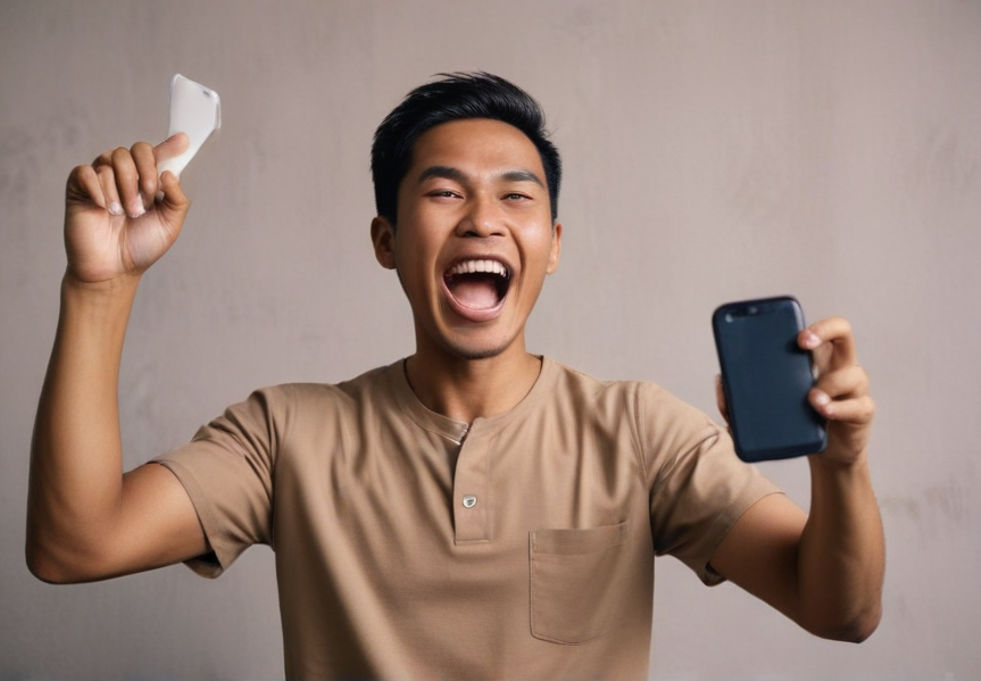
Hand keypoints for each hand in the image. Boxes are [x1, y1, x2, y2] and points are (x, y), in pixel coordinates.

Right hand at [64, 134, 189, 283]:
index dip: (169, 146)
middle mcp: (125, 175)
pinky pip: (87, 171)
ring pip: (112, 159)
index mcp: (147, 181)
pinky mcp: (79, 186)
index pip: (156, 155)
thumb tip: (170, 173)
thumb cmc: (141, 247)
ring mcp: (101, 179)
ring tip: (123, 214)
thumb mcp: (170, 225)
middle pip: (134, 150)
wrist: (114, 269)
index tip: (184, 140)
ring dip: (123, 189)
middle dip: (144, 174)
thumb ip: (177, 199)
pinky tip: (103, 208)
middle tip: (145, 202)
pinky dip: (99, 190)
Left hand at [714, 316, 874, 463]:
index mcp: (816, 359)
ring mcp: (854, 388)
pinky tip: (824, 412)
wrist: (827, 455)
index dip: (815, 325)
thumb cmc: (797, 422)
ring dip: (829, 384)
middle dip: (825, 331)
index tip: (796, 336)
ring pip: (853, 373)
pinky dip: (839, 408)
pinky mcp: (862, 412)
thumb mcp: (768, 408)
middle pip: (844, 333)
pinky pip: (858, 406)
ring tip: (810, 399)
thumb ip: (738, 400)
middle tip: (803, 344)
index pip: (823, 329)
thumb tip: (721, 380)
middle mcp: (838, 366)